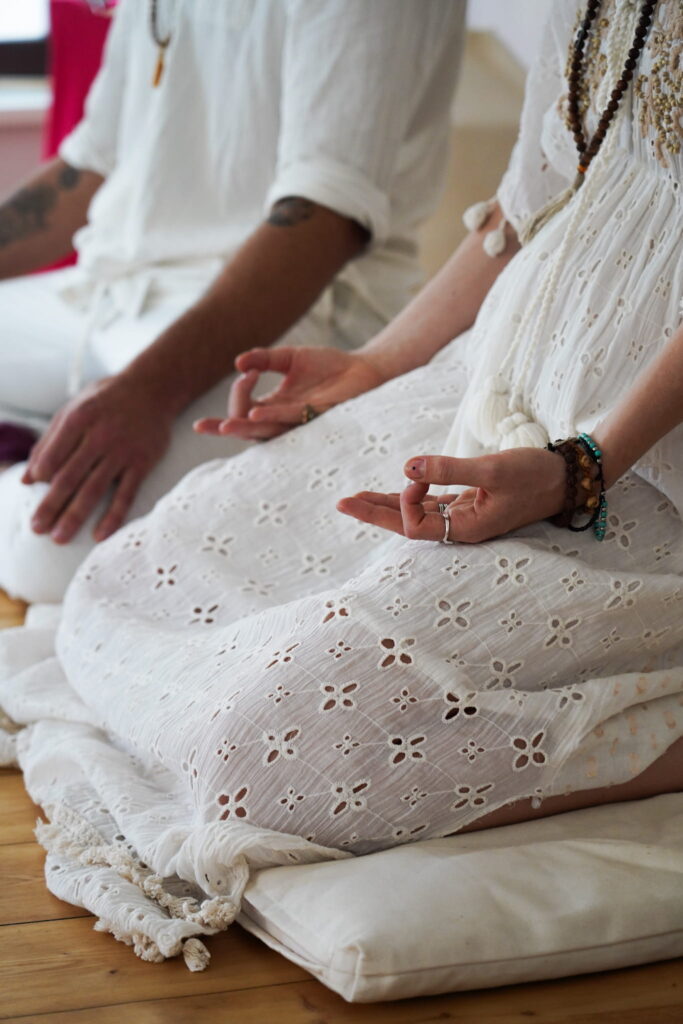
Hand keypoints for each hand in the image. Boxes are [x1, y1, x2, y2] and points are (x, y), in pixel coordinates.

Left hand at [22, 376, 172, 543]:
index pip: (53, 454)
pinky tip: (99, 535)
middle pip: (69, 477)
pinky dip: (113, 517)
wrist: (152, 389)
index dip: (42, 474)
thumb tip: (26, 479)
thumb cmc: (106, 400)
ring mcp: (122, 452)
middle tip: (37, 528)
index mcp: (78, 419)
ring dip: (74, 516)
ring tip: (59, 537)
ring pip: (94, 490)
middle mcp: (100, 436)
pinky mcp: (142, 464)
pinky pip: (126, 495)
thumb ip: (49, 442)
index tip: (35, 488)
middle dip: (51, 505)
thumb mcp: (73, 409)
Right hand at [193, 346, 386, 440]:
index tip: (248, 370)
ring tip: (224, 426)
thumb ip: (264, 358)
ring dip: (243, 428)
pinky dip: (272, 417)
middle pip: (246, 429)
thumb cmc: (328, 368)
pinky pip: (290, 421)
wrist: (363, 370)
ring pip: (265, 433)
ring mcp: (299, 423)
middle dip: (222, 428)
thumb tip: (238, 362)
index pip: (243, 410)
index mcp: (273, 408)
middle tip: (203, 426)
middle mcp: (282, 420)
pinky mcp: (317, 419)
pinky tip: (257, 414)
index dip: (237, 393)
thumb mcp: (291, 358)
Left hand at [337, 448, 566, 543]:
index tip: (417, 472)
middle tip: (340, 503)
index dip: (405, 499)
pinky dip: (411, 495)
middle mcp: (462, 528)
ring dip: (387, 504)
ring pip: (417, 513)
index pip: (416, 524)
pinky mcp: (470, 503)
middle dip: (374, 512)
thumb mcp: (492, 468)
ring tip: (355, 498)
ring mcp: (465, 516)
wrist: (568, 477)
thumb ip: (449, 468)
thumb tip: (406, 467)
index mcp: (467, 529)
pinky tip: (395, 489)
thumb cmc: (536, 475)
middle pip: (407, 525)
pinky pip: (432, 503)